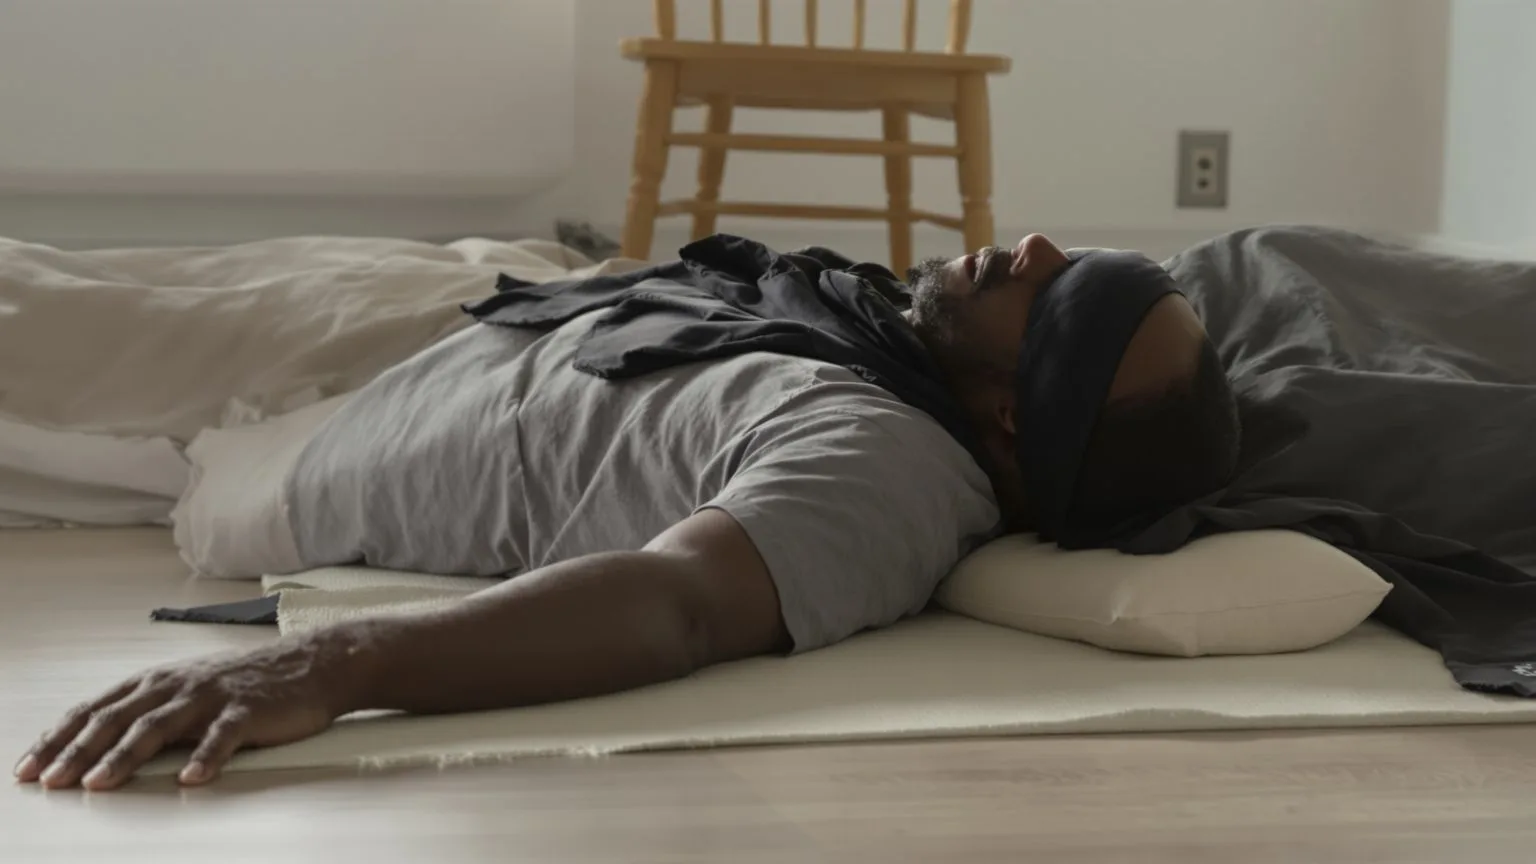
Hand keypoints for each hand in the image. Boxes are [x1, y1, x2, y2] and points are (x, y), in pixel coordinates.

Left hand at [13, 631, 366, 790]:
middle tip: (50, 781)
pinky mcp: (248, 709)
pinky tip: (191, 779)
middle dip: (77, 751)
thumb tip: (98, 747)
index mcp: (157, 681)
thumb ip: (150, 711)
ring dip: (125, 756)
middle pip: (117, 718)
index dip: (58, 738)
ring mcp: (212, 696)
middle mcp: (177, 685)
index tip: (28, 768)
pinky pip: (223, 736)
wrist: (313, 662)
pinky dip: (205, 757)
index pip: (94, 709)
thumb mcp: (190, 688)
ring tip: (100, 783)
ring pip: (160, 726)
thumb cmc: (249, 682)